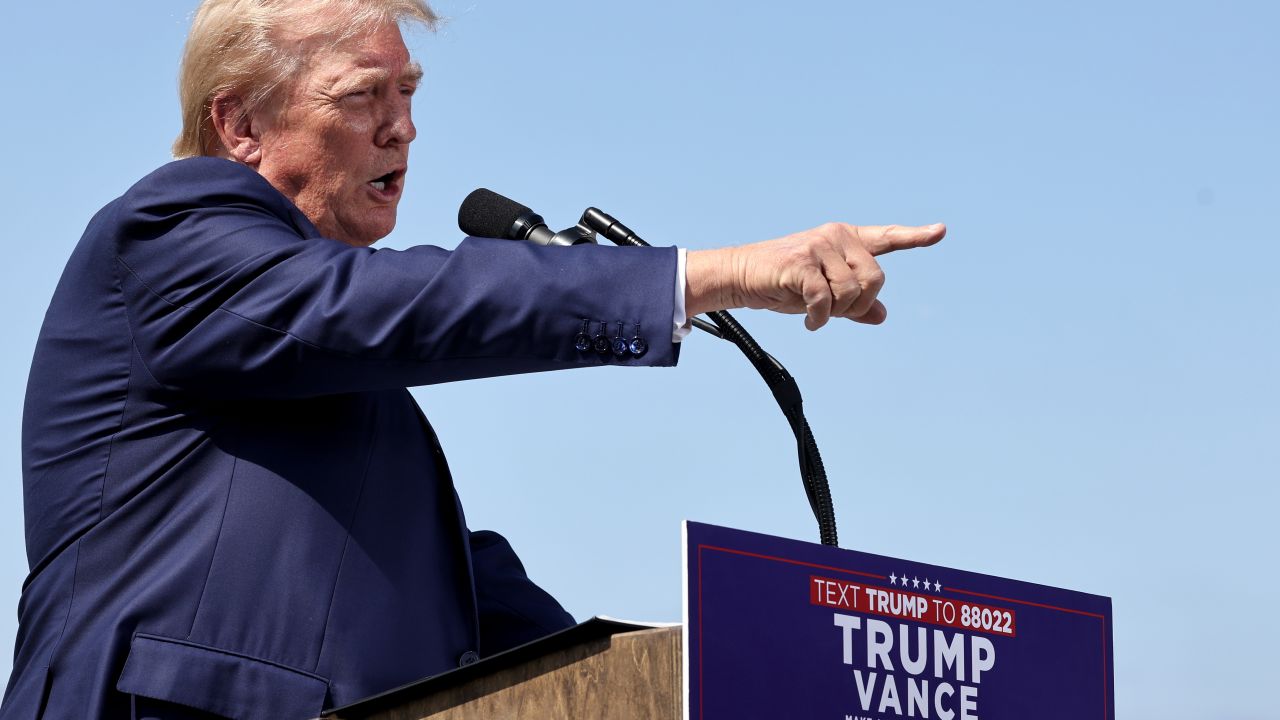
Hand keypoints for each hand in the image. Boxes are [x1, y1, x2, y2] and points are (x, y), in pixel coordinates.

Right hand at [685, 222, 944, 328]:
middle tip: (837, 313)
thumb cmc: (783, 284)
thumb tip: (881, 315)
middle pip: (876, 279)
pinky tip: (810, 322)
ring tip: (817, 315)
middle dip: (858, 305)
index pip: (886, 237)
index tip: (941, 231)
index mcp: (846, 239)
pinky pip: (826, 300)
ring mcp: (819, 246)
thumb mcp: (824, 294)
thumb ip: (854, 302)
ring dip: (837, 313)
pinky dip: (820, 318)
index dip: (915, 237)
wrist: (742, 277)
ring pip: (853, 291)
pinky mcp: (802, 262)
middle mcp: (836, 237)